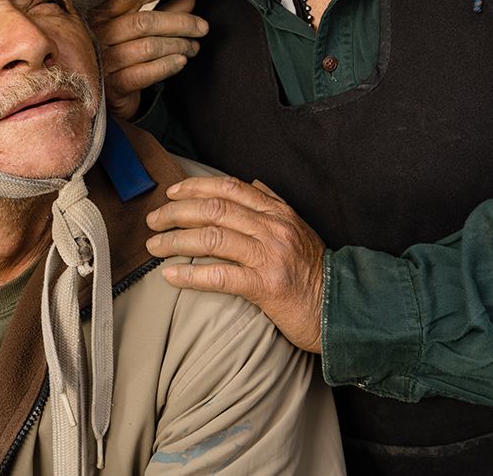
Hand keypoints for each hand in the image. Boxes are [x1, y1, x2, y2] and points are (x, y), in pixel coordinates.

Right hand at [88, 0, 207, 118]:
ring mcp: (103, 61)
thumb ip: (164, 12)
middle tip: (202, 27)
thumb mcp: (142, 30)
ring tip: (193, 47)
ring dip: (177, 46)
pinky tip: (181, 61)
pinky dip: (166, 66)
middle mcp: (99, 35)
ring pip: (147, 48)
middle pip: (144, 22)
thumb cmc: (124, 55)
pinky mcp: (112, 85)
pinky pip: (143, 74)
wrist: (106, 95)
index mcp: (103, 14)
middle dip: (180, 22)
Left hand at [146, 176, 325, 353]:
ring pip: (213, 238)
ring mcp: (270, 255)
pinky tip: (171, 276)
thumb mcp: (299, 228)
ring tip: (154, 246)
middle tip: (153, 220)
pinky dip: (191, 274)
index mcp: (277, 212)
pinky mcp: (267, 286)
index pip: (230, 188)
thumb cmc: (314, 271)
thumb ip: (274, 204)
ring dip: (176, 240)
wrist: (339, 307)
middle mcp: (272, 228)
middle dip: (177, 212)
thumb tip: (253, 184)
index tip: (172, 192)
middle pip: (215, 209)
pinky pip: (221, 276)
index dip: (196, 187)